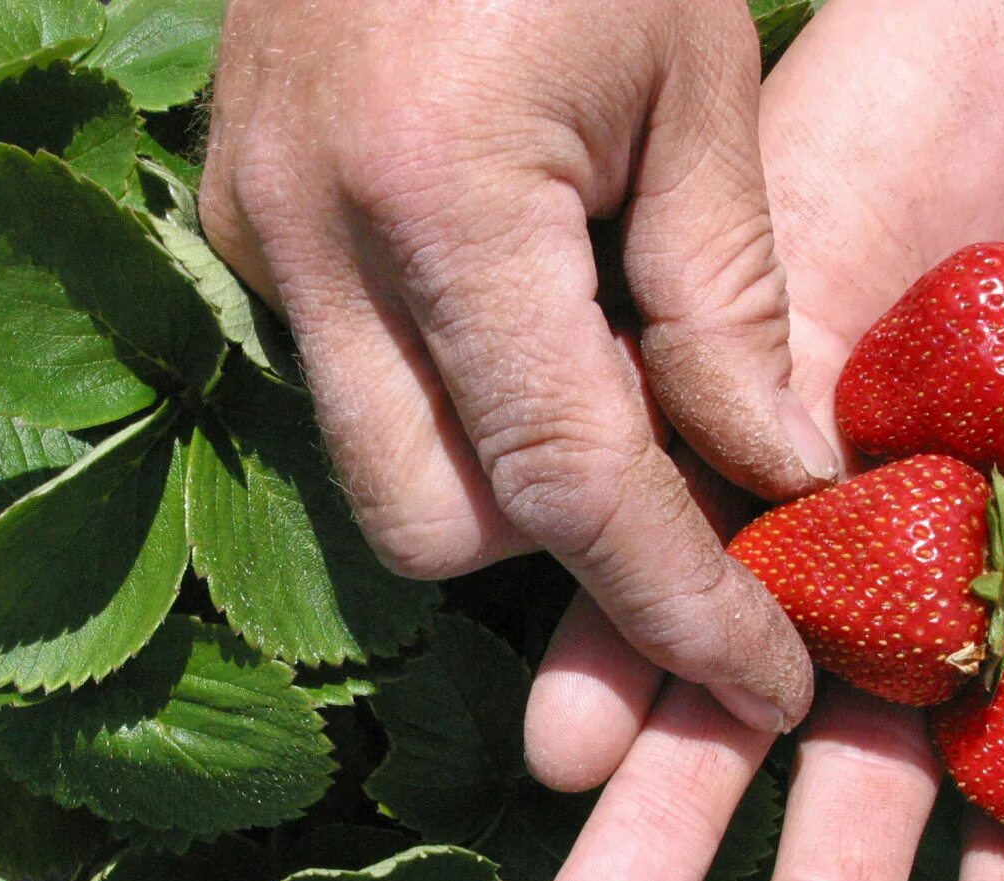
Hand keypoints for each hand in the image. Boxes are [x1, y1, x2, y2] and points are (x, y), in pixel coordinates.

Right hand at [200, 0, 840, 736]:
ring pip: (376, 470)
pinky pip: (342, 377)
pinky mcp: (230, 213)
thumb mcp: (701, 81)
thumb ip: (726, 304)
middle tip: (679, 475)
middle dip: (562, 545)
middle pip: (433, 527)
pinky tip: (519, 311)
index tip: (768, 677)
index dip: (675, 603)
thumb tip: (772, 482)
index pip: (569, 482)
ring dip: (499, 477)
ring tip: (602, 376)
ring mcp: (248, 228)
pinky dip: (442, 392)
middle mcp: (309, 238)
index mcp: (444, 195)